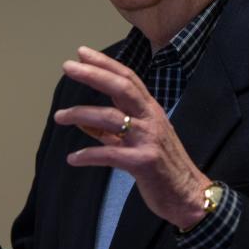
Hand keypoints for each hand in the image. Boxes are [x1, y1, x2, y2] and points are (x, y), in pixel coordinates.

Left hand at [54, 46, 210, 229]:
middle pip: (122, 88)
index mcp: (151, 110)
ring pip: (112, 118)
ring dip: (81, 114)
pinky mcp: (144, 162)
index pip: (128, 78)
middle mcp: (151, 119)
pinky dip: (89, 154)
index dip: (105, 64)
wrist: (189, 195)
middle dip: (94, 74)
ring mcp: (148, 139)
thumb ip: (115, 132)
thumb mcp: (141, 141)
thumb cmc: (164, 167)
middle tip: (68, 66)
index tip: (81, 53)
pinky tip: (73, 158)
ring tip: (59, 117)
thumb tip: (86, 124)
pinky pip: (110, 154)